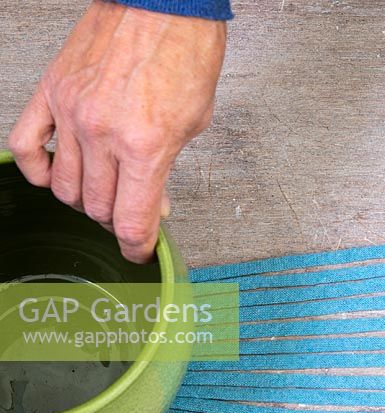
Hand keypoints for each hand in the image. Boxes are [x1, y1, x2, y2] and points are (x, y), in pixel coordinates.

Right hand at [8, 1, 225, 262]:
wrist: (163, 6)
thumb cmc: (185, 56)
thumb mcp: (194, 124)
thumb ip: (168, 170)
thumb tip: (156, 204)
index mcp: (145, 145)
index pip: (131, 220)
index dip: (136, 246)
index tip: (140, 251)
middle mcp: (102, 134)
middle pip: (97, 208)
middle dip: (116, 220)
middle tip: (130, 212)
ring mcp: (71, 113)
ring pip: (64, 186)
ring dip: (85, 199)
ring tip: (105, 191)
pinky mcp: (51, 92)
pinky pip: (25, 146)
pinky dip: (37, 170)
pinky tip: (55, 173)